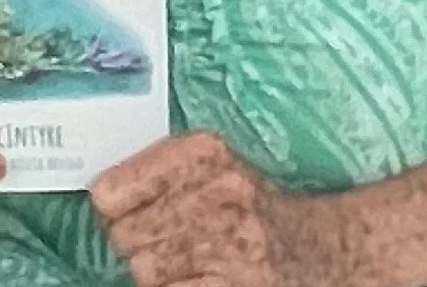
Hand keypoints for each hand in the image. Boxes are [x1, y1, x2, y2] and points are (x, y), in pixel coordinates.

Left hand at [91, 132, 345, 286]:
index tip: (119, 210)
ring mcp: (231, 245)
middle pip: (125, 234)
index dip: (114, 206)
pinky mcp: (237, 285)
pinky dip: (173, 286)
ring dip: (155, 271)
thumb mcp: (213, 166)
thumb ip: (160, 170)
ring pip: (145, 269)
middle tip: (159, 239)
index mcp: (205, 154)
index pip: (114, 190)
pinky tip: (192, 275)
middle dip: (133, 241)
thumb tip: (101, 198)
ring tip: (183, 260)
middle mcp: (219, 193)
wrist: (325, 247)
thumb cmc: (254, 204)